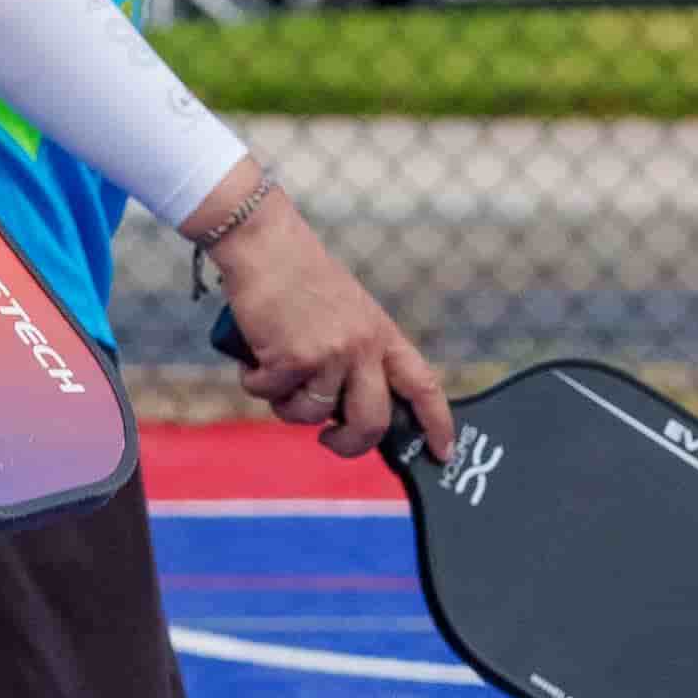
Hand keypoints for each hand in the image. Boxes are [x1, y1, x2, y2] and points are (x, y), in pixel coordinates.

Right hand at [202, 179, 452, 463]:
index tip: (443, 453)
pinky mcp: (293, 358)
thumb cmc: (299, 278)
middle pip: (373, 421)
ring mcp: (331, 353)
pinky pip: (271, 396)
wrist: (265, 243)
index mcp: (382, 334)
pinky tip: (254, 354)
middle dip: (349, 443)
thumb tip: (343, 409)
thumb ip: (356, 355)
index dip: (437, 423)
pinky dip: (255, 381)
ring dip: (285, 403)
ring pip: (311, 415)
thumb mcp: (348, 313)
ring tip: (274, 370)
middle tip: (329, 440)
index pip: (423, 385)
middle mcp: (363, 346)